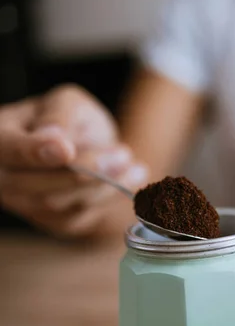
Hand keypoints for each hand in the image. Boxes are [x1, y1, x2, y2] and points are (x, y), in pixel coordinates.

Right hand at [0, 85, 147, 237]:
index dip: (35, 152)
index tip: (66, 150)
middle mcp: (4, 179)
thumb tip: (53, 135)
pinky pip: (79, 217)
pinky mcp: (52, 222)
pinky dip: (109, 197)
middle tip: (123, 154)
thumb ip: (60, 115)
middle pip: (39, 187)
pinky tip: (131, 177)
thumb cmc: (72, 121)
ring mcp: (25, 205)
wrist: (87, 147)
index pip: (9, 149)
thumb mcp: (68, 103)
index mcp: (0, 138)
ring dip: (103, 185)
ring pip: (62, 205)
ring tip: (130, 162)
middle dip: (86, 172)